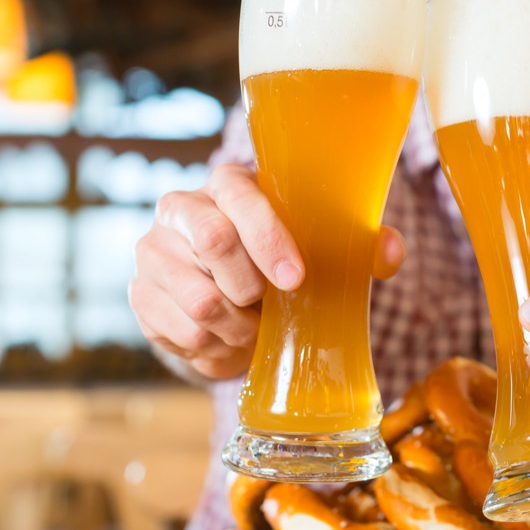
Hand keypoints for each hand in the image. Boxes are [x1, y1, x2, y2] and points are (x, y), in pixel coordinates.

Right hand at [128, 163, 406, 379]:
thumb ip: (360, 245)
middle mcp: (182, 208)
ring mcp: (154, 250)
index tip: (295, 279)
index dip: (268, 238)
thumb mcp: (324, 249)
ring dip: (237, 324)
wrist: (235, 301)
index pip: (240, 198)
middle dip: (252, 287)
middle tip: (270, 304)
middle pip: (213, 242)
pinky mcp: (140, 294)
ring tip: (253, 324)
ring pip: (199, 298)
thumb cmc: (285, 261)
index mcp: (230, 184)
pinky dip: (213, 345)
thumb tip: (389, 252)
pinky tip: (226, 335)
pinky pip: (180, 331)